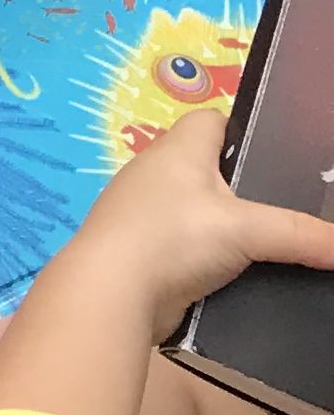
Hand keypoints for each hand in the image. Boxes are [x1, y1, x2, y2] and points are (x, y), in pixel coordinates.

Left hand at [42, 112, 333, 345]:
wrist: (113, 293)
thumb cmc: (171, 237)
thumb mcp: (246, 230)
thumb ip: (301, 234)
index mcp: (177, 150)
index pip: (212, 121)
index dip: (244, 130)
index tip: (282, 154)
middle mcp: (160, 175)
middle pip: (215, 170)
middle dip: (253, 189)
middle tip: (298, 209)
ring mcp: (151, 215)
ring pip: (208, 214)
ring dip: (240, 230)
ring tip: (286, 246)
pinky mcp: (153, 253)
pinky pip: (198, 248)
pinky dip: (223, 259)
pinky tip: (253, 275)